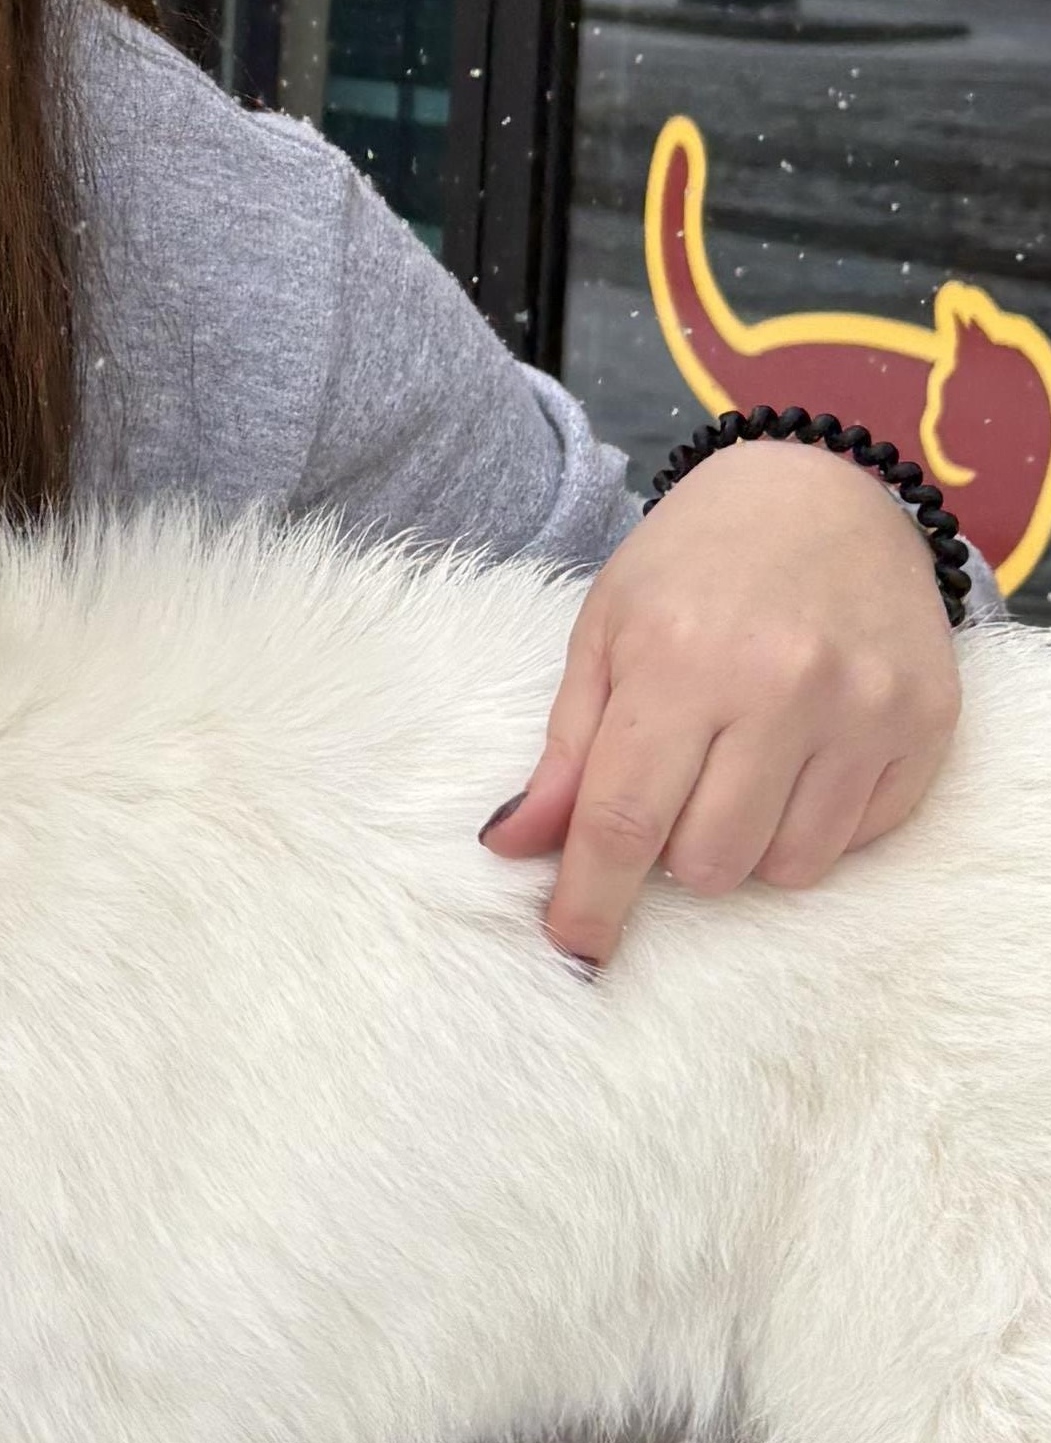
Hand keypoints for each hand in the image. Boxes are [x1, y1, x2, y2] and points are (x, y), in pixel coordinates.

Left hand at [481, 434, 959, 966]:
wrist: (820, 494)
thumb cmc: (690, 565)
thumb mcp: (604, 636)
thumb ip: (565, 752)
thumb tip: (515, 847)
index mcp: (681, 662)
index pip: (624, 821)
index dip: (592, 899)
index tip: (572, 948)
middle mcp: (782, 689)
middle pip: (708, 859)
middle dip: (671, 855)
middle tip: (672, 788)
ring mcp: (865, 710)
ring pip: (787, 866)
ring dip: (743, 849)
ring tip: (733, 772)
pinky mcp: (926, 725)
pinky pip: (858, 839)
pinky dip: (814, 827)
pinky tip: (795, 764)